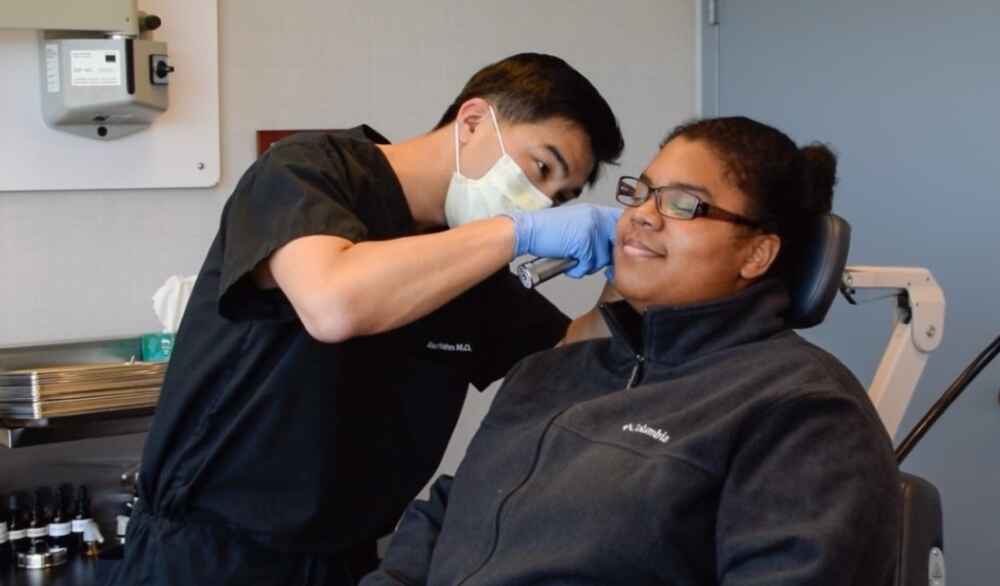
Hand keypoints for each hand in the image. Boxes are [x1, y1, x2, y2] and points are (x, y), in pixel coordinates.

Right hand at [506, 204, 621, 277]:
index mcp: (594, 211)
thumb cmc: (546, 230)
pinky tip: (566, 261)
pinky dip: (576, 269)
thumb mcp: (575, 224)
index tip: (611, 249)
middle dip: (602, 257)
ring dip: (587, 265)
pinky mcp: (582, 243)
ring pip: (601, 258)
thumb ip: (594, 231)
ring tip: (572, 258)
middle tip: (587, 258)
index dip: (618, 240)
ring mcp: (590, 229)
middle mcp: (595, 217)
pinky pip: (588, 265)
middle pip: (614, 245)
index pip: (619, 224)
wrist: (527, 230)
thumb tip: (609, 246)